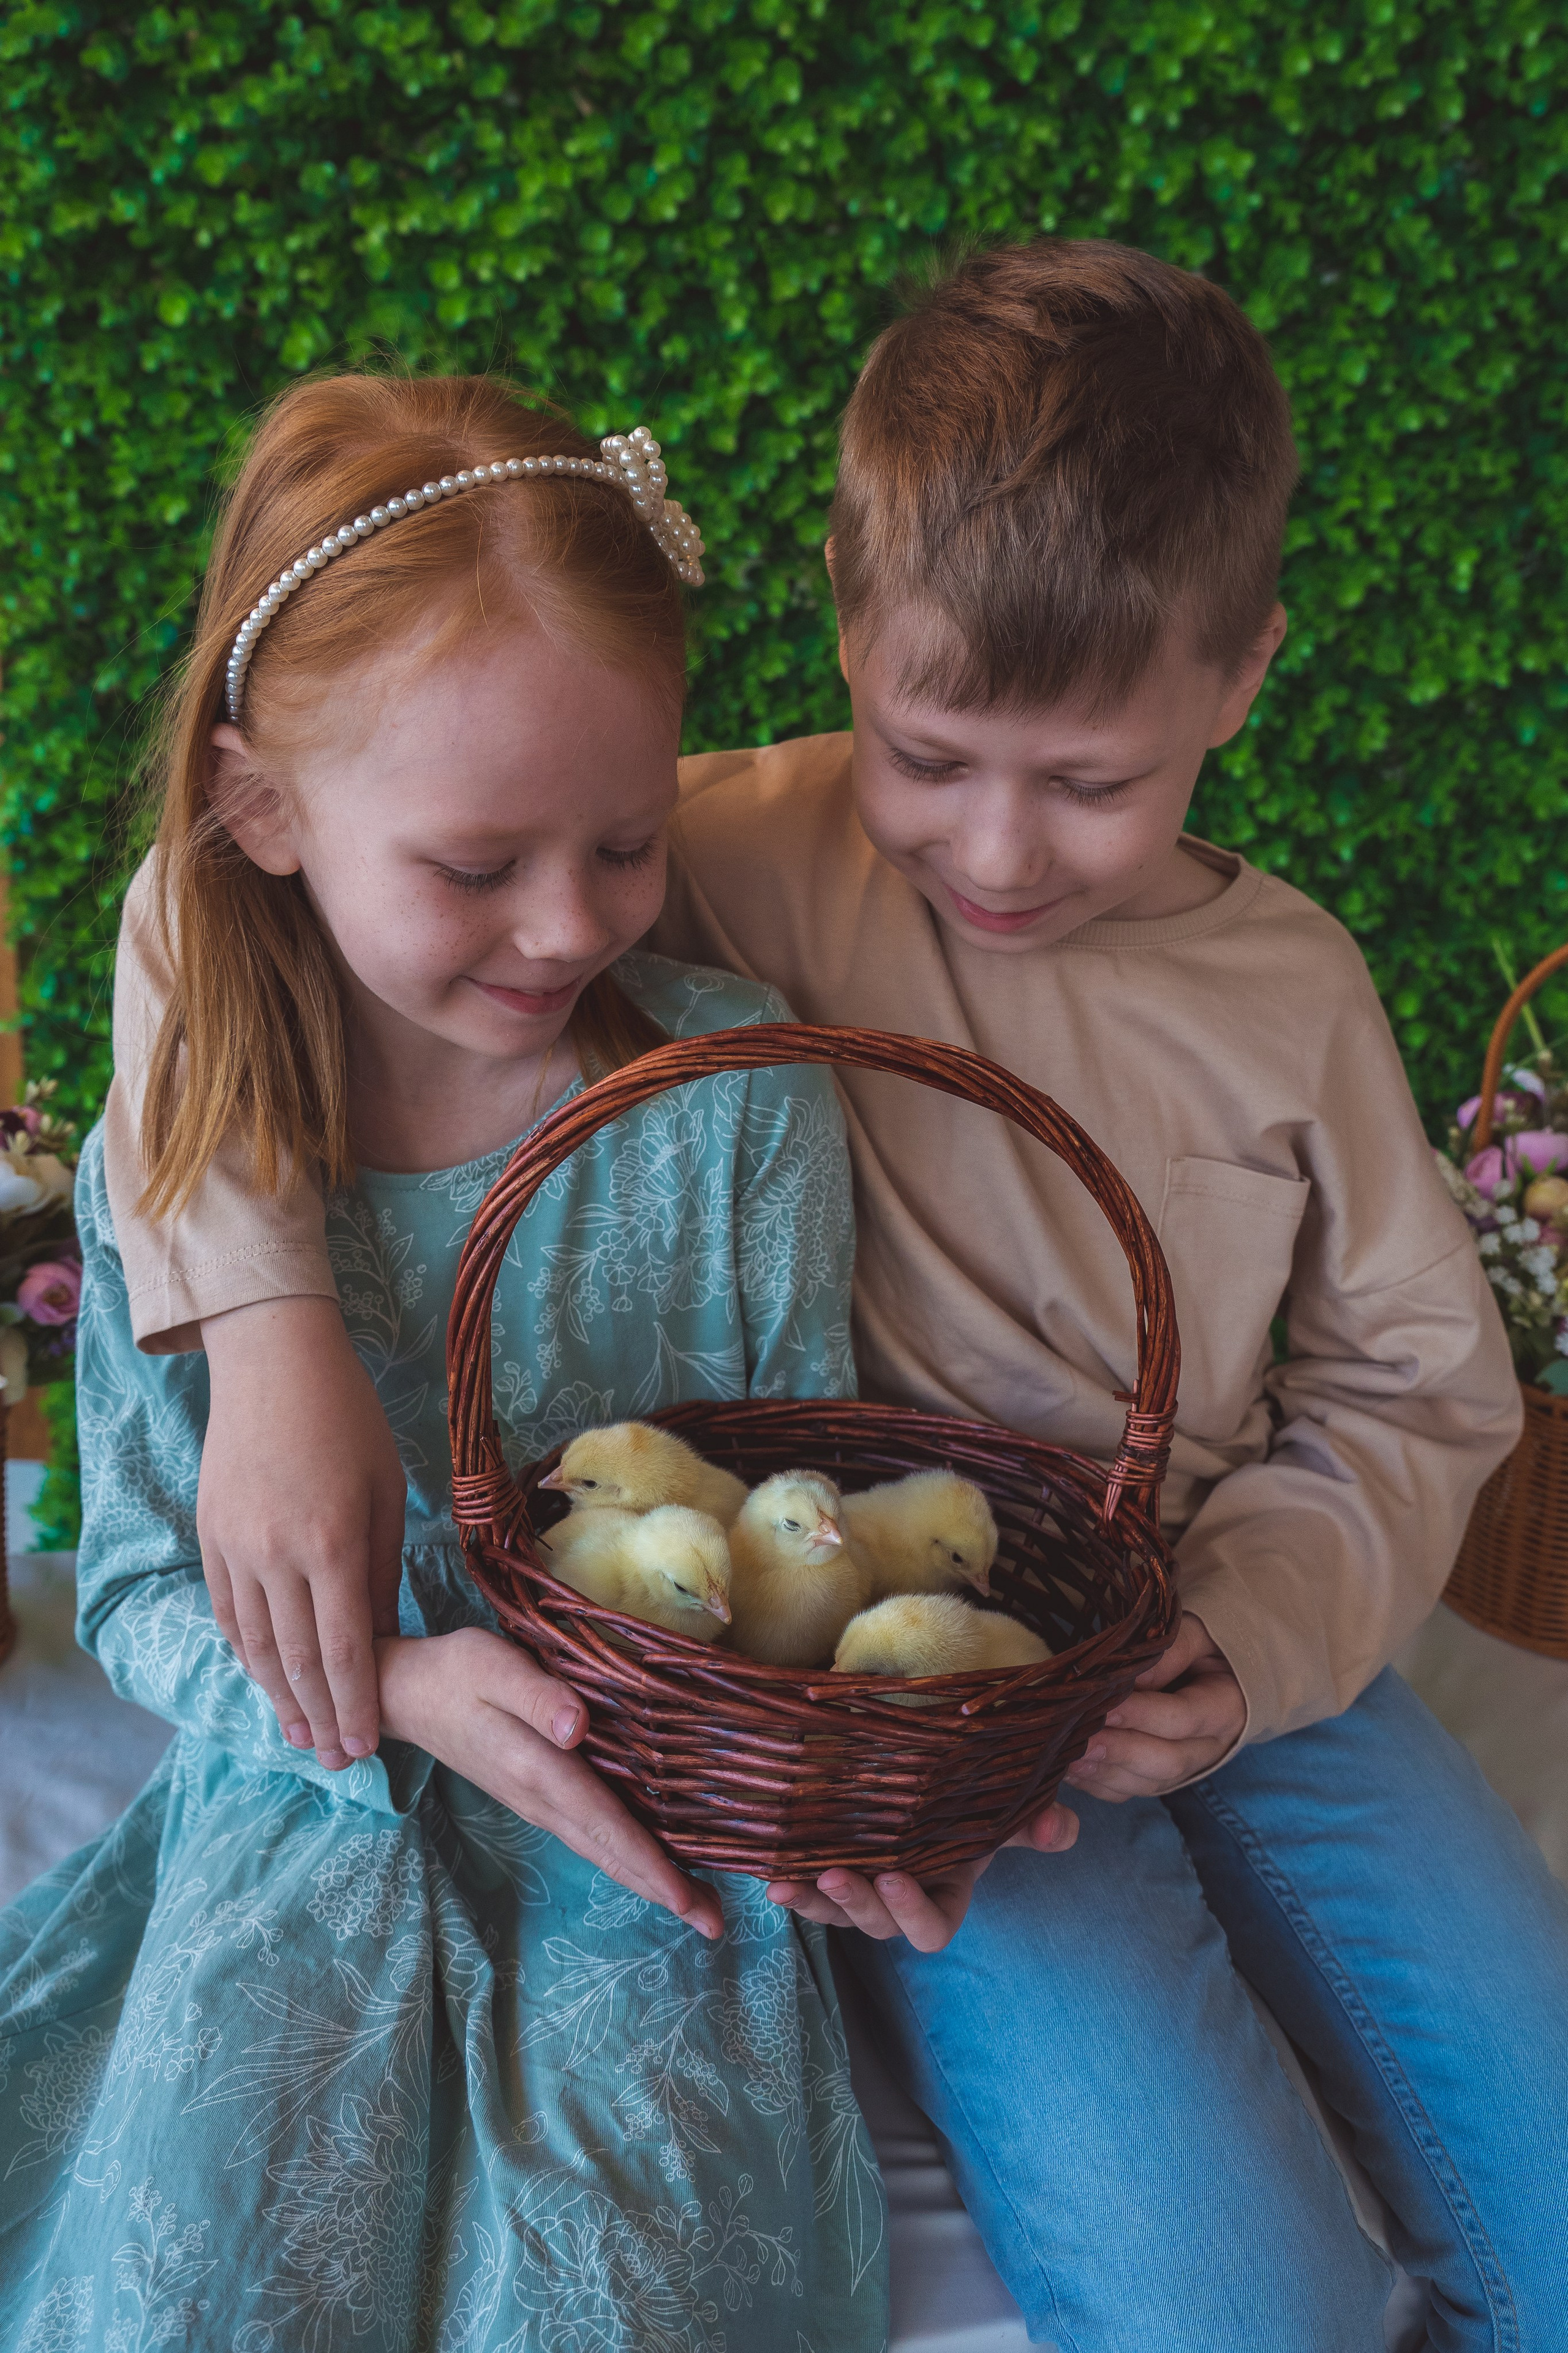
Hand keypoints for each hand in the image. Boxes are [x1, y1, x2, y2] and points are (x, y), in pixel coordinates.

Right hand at [199, 1296, 406, 1770]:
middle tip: (338, 1759)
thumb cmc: (349, 1420)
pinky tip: (265, 1680)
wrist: (273, 1364)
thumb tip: (383, 1640)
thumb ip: (382, 1570)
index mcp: (332, 1543)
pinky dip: (246, 1654)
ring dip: (279, 1697)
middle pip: (297, 1660)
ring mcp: (235, 1548)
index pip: (346, 1648)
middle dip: (322, 1717)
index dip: (357, 1704)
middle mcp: (277, 1555)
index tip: (368, 1746)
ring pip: (255, 1645)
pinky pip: (226, 1613)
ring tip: (302, 1735)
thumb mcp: (387, 1491)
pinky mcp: (209, 1537)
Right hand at [377, 1626, 723, 1938]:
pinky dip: (625, 1856)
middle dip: (662, 1889)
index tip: (686, 1899)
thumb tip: (577, 1729)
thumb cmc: (456, 1671)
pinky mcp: (535, 1796)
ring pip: (601, 1850)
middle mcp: (540, 1799)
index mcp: (538, 1769)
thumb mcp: (494, 1666)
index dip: (647, 1862)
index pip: (604, 1824)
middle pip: (609, 1853)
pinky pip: (590, 1835)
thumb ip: (537, 1695)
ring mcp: (536, 1804)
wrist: (406, 1694)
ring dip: (647, 1879)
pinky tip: (650, 1861)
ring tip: (697, 1906)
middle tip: (715, 1925)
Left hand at [764, 1799, 1078, 1949]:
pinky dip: (788, 1882)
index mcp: (945, 1893)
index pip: (933, 1927)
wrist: (934, 1777)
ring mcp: (864, 1887)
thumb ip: (1035, 1822)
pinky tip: (767, 1870)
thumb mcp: (1006, 1808)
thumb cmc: (974, 1800)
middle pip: (878, 1925)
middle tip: (832, 1875)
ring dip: (812, 1903)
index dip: (914, 1912)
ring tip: (783, 1886)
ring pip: (837, 1913)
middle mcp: (901, 1900)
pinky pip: (808, 1888)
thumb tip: (1058, 1828)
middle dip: (855, 1905)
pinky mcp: (830, 1867)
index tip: (896, 1877)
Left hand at [1061, 1611, 1245, 1800]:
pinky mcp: (1160, 1778)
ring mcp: (1186, 1769)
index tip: (1106, 1708)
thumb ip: (1169, 1652)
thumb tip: (1129, 1677)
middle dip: (1121, 1753)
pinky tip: (1070, 1771)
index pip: (1183, 1719)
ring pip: (1147, 1783)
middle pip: (1167, 1761)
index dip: (1143, 1716)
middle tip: (1081, 1742)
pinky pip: (1131, 1791)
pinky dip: (1099, 1786)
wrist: (1222, 1678)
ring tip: (1068, 1760)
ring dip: (1105, 1774)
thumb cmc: (1205, 1649)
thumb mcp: (1198, 1635)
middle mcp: (1209, 1748)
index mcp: (1225, 1709)